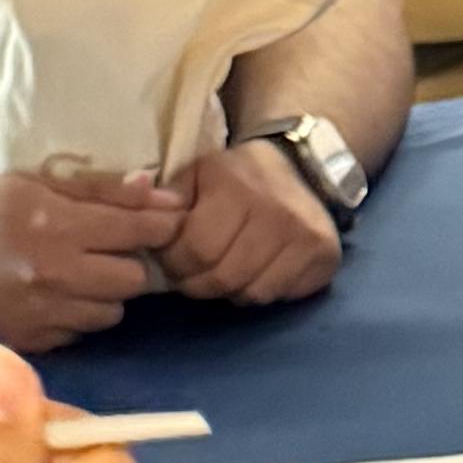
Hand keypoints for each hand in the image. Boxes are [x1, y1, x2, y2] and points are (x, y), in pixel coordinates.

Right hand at [0, 167, 184, 352]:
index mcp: (56, 224)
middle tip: (106, 254)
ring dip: (102, 296)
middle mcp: (52, 273)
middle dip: (127, 265)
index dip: (159, 228)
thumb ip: (102, 191)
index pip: (138, 232)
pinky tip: (50, 299)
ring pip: (108, 315)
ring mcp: (38, 313)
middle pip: (132, 281)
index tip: (161, 226)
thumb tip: (163, 196)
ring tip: (77, 278)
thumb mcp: (36, 184)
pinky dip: (72, 319)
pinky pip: (76, 336)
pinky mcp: (24, 342)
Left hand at [157, 135, 343, 306]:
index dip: (176, 264)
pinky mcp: (324, 256)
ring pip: (252, 292)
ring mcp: (305, 237)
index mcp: (237, 189)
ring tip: (221, 275)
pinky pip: (280, 295)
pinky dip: (259, 292)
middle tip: (191, 276)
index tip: (171, 261)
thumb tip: (138, 212)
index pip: (197, 249)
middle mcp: (276, 213)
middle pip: (224, 277)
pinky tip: (252, 275)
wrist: (300, 167)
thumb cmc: (237, 176)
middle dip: (197, 284)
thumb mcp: (197, 174)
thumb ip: (165, 198)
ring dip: (229, 292)